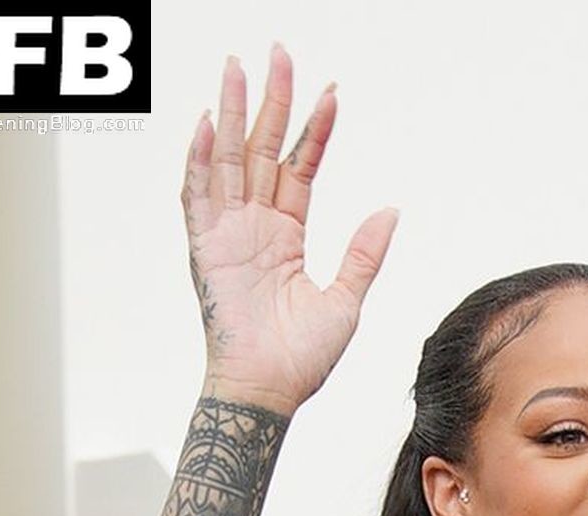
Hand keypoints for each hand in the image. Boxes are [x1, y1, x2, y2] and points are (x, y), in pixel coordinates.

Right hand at [182, 46, 397, 414]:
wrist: (270, 390)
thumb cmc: (303, 359)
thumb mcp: (346, 300)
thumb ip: (364, 254)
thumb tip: (390, 211)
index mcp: (287, 236)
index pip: (300, 167)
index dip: (315, 130)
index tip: (330, 92)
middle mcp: (255, 227)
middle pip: (262, 149)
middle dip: (272, 101)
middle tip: (279, 53)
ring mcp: (228, 235)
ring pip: (229, 159)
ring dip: (232, 113)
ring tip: (237, 68)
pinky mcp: (206, 250)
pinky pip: (198, 197)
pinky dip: (200, 162)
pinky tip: (207, 125)